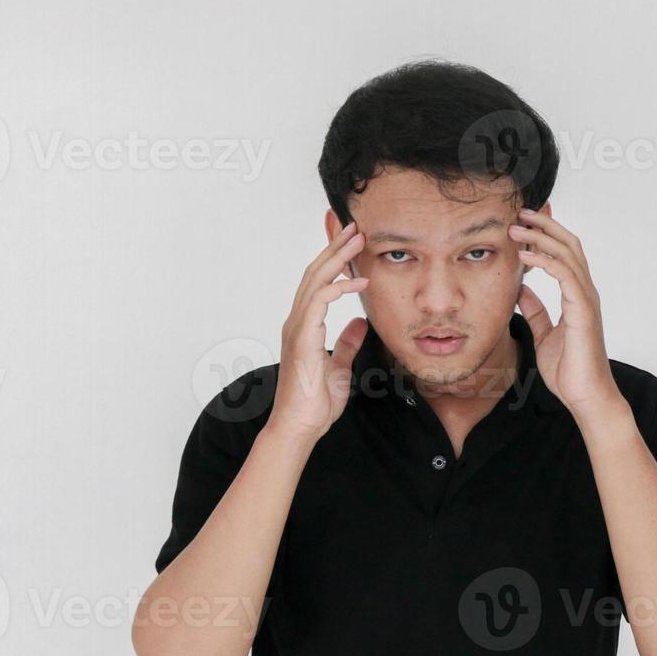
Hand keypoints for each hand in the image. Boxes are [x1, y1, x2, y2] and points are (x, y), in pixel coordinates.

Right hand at [266, 221, 369, 443]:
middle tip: (355, 228)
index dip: (332, 261)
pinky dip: (338, 288)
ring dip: (336, 258)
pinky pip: (318, 303)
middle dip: (334, 248)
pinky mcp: (302, 339)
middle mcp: (297, 322)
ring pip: (314, 281)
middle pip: (314, 274)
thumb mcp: (340, 368)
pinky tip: (358, 282)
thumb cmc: (314, 403)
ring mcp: (297, 329)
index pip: (318, 284)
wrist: (300, 428)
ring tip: (357, 241)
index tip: (351, 243)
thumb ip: (347, 344)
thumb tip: (359, 324)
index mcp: (305, 327)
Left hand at [510, 207, 620, 416]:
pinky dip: (545, 261)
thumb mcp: (544, 334)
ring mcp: (587, 300)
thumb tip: (521, 289)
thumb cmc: (569, 371)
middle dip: (544, 225)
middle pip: (569, 244)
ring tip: (515, 228)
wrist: (585, 397)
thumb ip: (536, 310)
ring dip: (541, 237)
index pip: (565, 253)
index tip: (522, 222)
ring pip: (568, 254)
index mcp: (577, 296)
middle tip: (519, 212)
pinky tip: (525, 256)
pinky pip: (565, 276)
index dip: (546, 234)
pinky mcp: (583, 311)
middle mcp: (585, 292)